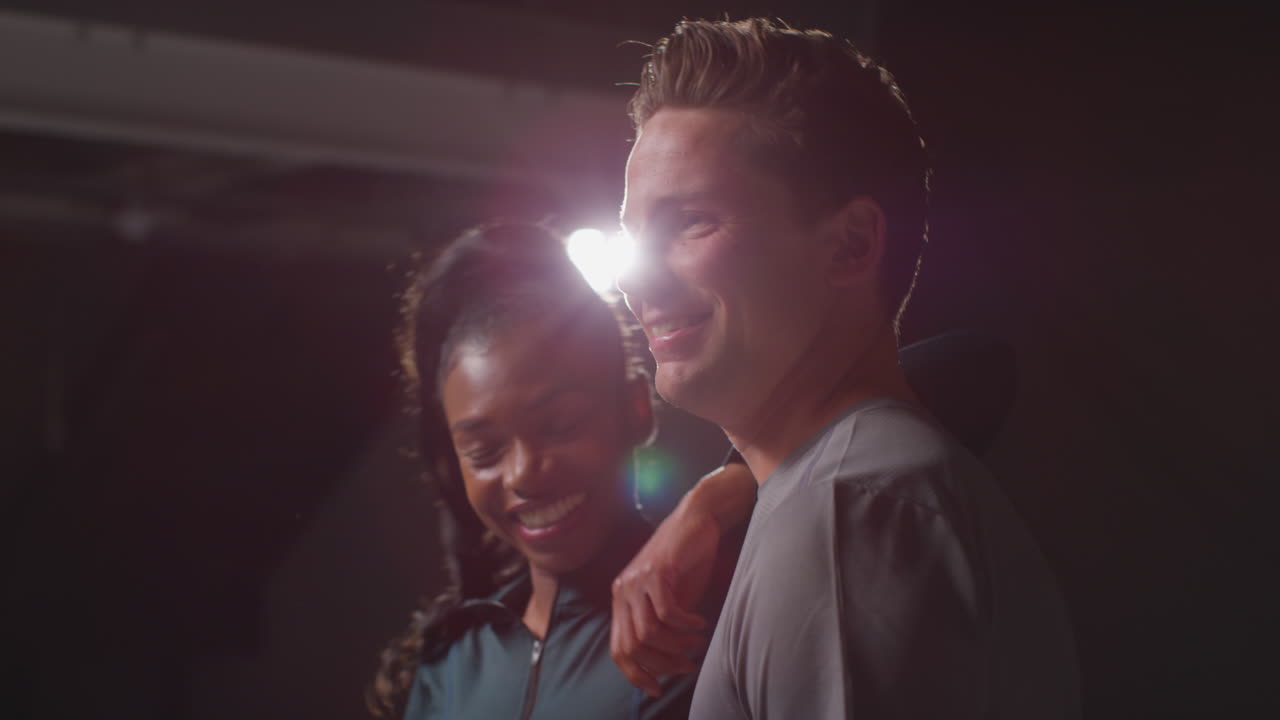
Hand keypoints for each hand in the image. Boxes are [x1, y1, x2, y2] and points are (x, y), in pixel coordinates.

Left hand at [610, 462, 755, 695]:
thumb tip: (666, 663)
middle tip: (687, 666)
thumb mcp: (669, 597)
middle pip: (633, 646)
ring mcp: (637, 580)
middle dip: (663, 664)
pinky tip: (701, 623)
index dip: (636, 674)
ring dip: (677, 646)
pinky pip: (668, 613)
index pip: (618, 649)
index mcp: (621, 599)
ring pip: (650, 633)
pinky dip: (686, 625)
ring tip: (697, 644)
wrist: (697, 518)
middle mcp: (622, 590)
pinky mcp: (657, 571)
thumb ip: (660, 624)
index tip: (658, 688)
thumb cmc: (686, 560)